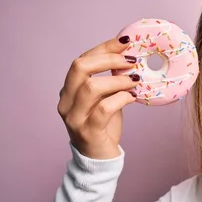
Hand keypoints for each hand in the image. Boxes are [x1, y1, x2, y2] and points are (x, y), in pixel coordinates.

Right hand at [57, 37, 138, 159]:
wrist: (99, 159)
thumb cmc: (103, 126)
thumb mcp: (105, 99)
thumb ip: (110, 81)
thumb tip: (128, 59)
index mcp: (69, 90)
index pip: (82, 60)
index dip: (104, 48)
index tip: (125, 42)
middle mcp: (66, 101)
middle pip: (79, 67)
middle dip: (108, 59)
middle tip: (131, 60)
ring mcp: (74, 117)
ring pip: (91, 87)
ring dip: (117, 80)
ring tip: (135, 80)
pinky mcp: (87, 131)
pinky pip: (104, 109)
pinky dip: (121, 99)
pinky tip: (133, 97)